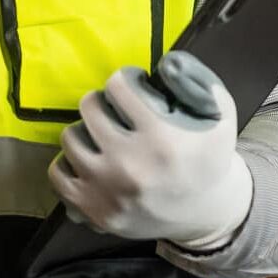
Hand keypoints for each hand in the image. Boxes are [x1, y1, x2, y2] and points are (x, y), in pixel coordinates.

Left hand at [48, 51, 252, 250]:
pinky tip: (88, 159)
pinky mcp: (93, 209)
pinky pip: (57, 173)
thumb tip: (166, 62)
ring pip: (70, 137)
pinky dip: (68, 163)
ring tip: (102, 135)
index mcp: (161, 139)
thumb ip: (199, 83)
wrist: (206, 215)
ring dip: (84, 130)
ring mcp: (107, 189)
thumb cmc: (209, 159)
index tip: (132, 85)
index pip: (118, 86)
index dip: (126, 79)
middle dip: (102, 102)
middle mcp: (130, 164)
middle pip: (89, 108)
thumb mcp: (221, 117)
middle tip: (114, 110)